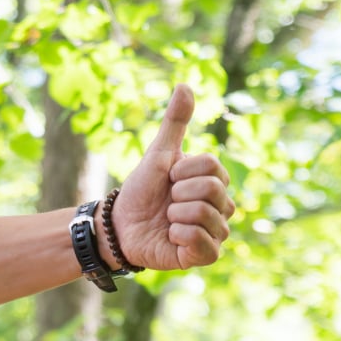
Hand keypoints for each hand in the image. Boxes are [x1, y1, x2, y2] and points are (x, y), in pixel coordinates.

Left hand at [109, 84, 235, 271]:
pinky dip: (180, 236)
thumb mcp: (158, 154)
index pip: (212, 167)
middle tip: (166, 201)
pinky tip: (171, 237)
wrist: (118, 225)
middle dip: (178, 193)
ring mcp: (216, 232)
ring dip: (175, 215)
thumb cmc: (140, 190)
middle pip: (212, 191)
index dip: (182, 171)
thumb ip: (175, 123)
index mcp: (215, 182)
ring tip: (167, 219)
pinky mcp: (205, 256)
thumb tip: (184, 84)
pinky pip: (204, 244)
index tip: (168, 179)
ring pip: (207, 215)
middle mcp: (222, 207)